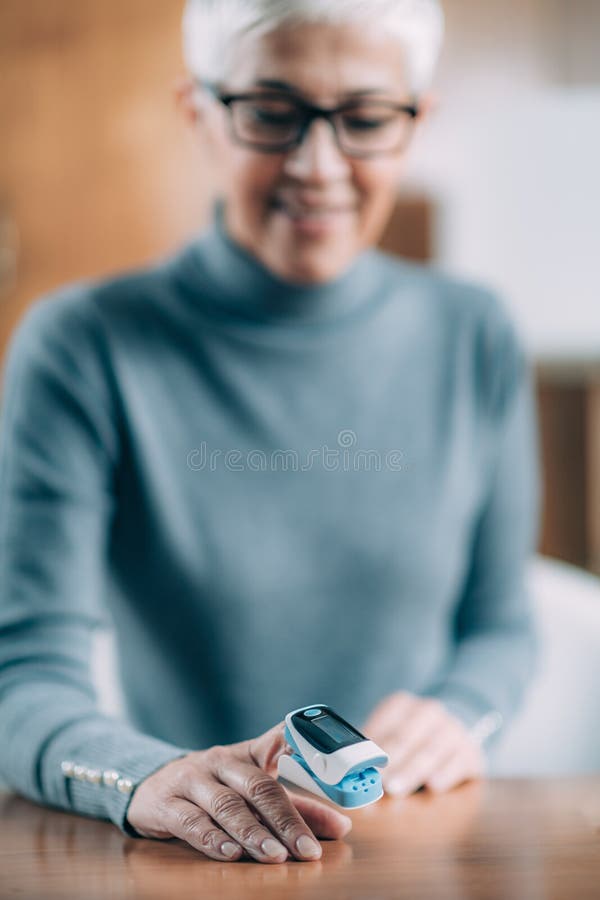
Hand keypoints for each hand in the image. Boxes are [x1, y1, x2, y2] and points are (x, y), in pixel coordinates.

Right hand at [126, 721, 351, 862]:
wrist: (149, 785)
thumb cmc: (212, 789)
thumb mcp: (251, 791)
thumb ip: (297, 807)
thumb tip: (342, 826)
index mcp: (247, 753)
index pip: (279, 742)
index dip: (303, 747)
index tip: (328, 762)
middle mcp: (221, 761)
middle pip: (259, 785)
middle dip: (286, 819)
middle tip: (307, 849)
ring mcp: (193, 779)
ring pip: (227, 805)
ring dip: (253, 833)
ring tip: (275, 856)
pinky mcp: (166, 802)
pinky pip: (191, 821)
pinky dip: (212, 839)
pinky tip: (230, 854)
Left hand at [361, 691, 484, 796]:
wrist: (456, 733)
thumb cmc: (411, 740)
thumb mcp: (390, 735)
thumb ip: (373, 751)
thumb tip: (348, 773)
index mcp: (402, 704)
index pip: (384, 724)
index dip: (371, 747)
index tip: (360, 767)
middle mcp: (429, 711)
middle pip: (405, 738)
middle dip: (389, 762)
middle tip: (375, 782)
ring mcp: (453, 729)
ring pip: (430, 751)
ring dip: (410, 772)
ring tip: (395, 789)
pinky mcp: (471, 752)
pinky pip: (457, 763)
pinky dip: (444, 775)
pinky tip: (432, 786)